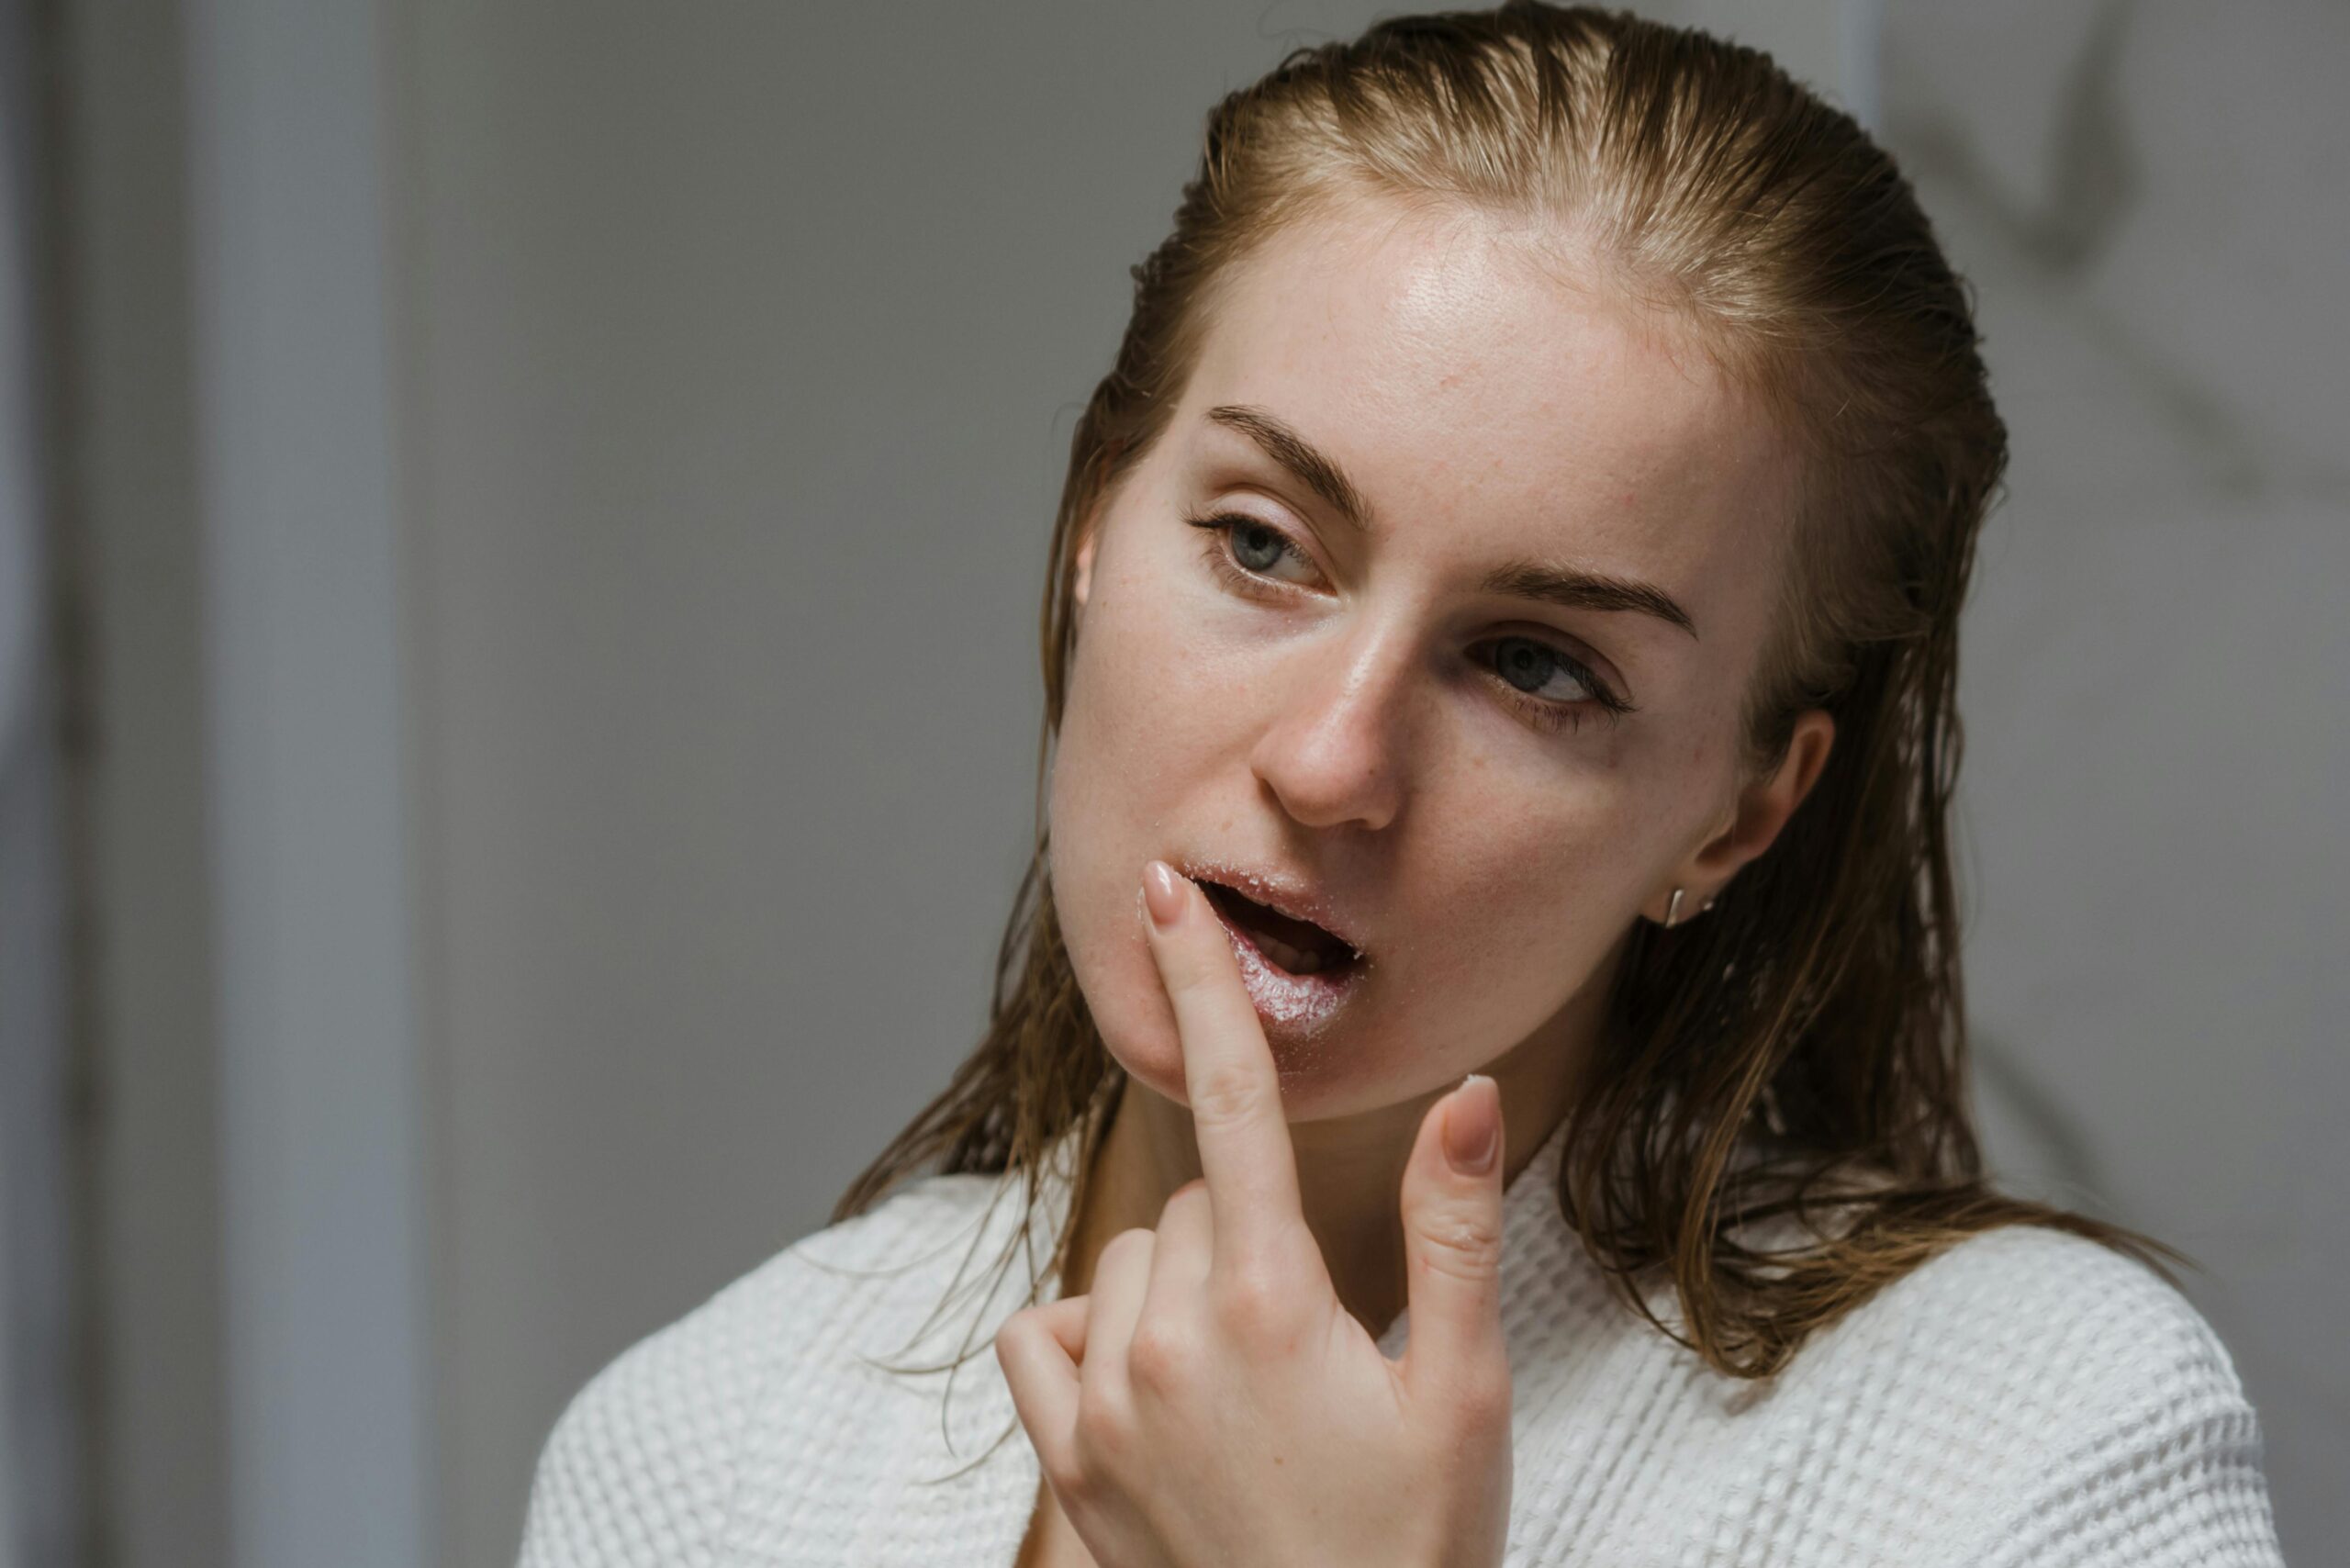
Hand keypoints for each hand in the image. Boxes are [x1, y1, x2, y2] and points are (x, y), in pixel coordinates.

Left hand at [993, 859, 1514, 1567]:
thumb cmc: (1412, 1552)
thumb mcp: (1465, 1395)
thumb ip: (1455, 1235)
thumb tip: (1466, 1094)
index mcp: (1275, 1304)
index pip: (1234, 1106)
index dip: (1207, 988)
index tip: (1166, 893)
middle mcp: (1170, 1337)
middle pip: (1198, 1202)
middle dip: (1255, 1236)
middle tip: (1323, 1338)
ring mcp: (1106, 1404)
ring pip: (1130, 1261)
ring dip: (1181, 1287)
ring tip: (1256, 1382)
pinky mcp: (1067, 1467)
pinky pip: (1046, 1335)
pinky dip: (1093, 1337)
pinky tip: (1154, 1389)